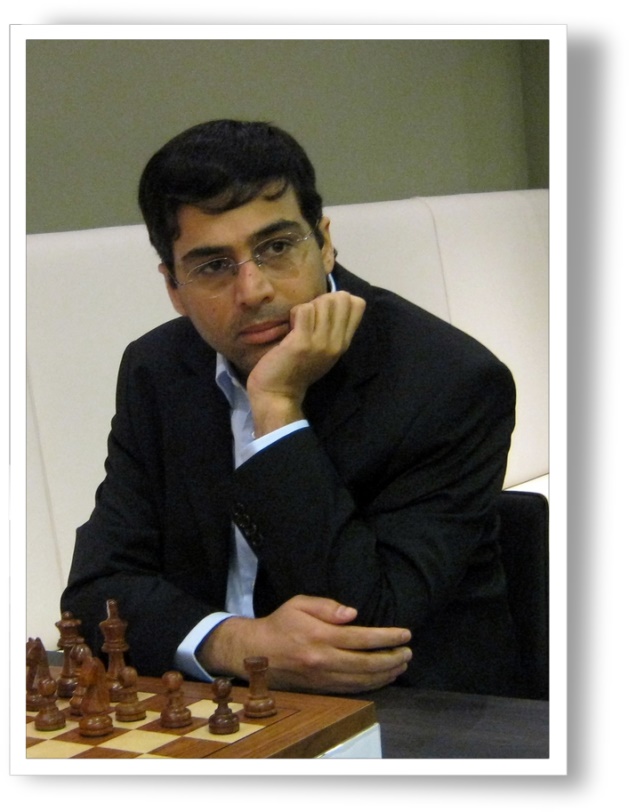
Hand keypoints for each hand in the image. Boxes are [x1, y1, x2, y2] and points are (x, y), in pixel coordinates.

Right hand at [198, 595, 411, 693]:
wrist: (255, 652)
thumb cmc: (280, 623)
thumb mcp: (299, 603)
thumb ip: (327, 606)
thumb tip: (353, 614)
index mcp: (320, 636)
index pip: (361, 638)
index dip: (387, 637)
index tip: (405, 634)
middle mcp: (323, 659)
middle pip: (367, 663)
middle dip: (392, 658)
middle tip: (409, 652)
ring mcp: (322, 677)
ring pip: (362, 680)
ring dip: (386, 674)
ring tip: (402, 665)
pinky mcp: (320, 688)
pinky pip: (351, 689)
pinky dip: (371, 685)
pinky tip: (383, 678)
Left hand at [246, 292, 365, 437]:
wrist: (278, 393)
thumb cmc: (297, 369)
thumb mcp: (324, 350)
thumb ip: (333, 329)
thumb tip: (336, 299)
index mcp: (344, 343)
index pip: (358, 304)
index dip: (339, 299)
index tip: (323, 312)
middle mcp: (337, 342)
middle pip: (341, 298)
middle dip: (322, 300)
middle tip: (308, 317)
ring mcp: (321, 342)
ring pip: (322, 302)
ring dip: (307, 307)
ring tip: (299, 324)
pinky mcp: (302, 342)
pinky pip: (303, 310)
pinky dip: (294, 313)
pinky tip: (290, 328)